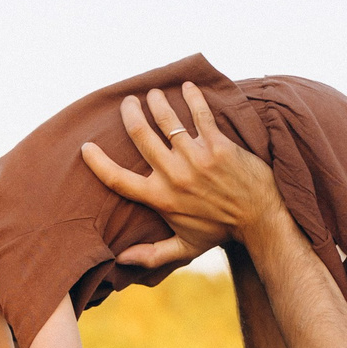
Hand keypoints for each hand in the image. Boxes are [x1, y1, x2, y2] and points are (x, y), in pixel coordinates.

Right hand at [81, 84, 284, 258]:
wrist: (259, 218)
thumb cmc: (220, 231)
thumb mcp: (184, 248)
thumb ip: (152, 254)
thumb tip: (121, 261)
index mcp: (160, 198)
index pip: (118, 179)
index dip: (98, 162)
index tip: (87, 147)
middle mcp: (173, 175)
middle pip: (140, 135)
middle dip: (130, 113)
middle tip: (128, 102)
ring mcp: (195, 158)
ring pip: (167, 120)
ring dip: (157, 101)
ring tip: (153, 93)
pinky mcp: (218, 145)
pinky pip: (200, 114)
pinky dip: (192, 97)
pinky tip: (187, 86)